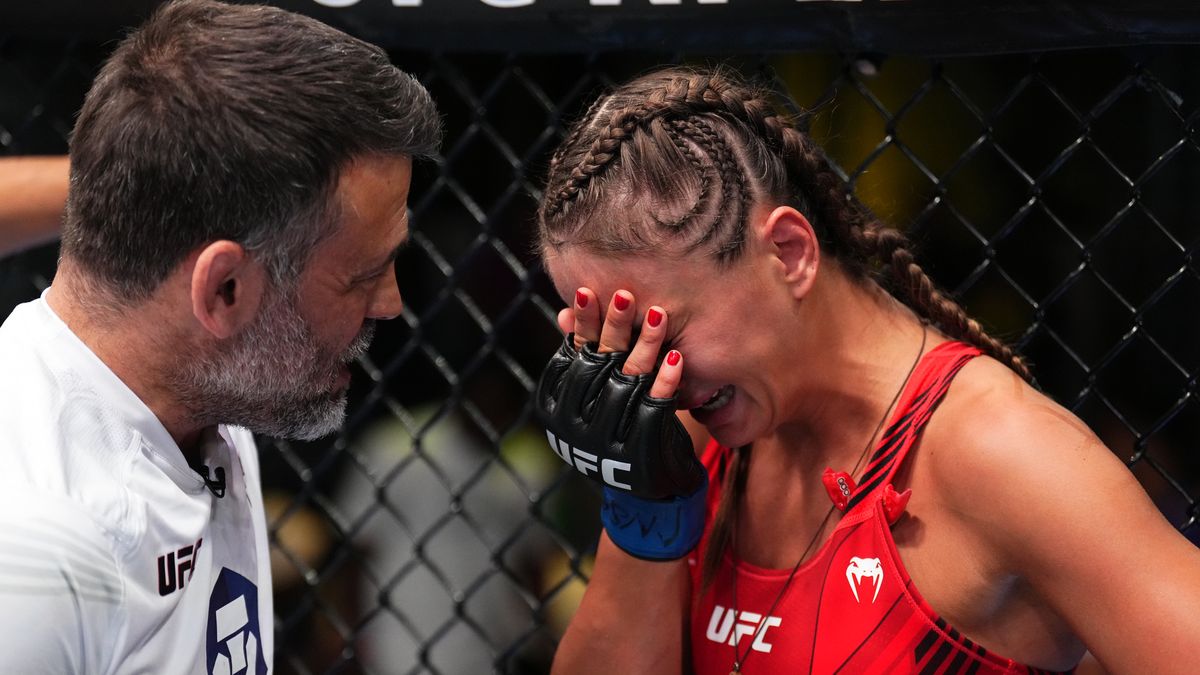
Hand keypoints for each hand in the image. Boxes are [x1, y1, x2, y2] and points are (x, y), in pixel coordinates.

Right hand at [536, 288, 707, 560]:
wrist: (649, 496)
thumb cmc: (623, 434)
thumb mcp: (598, 398)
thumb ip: (585, 359)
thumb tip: (566, 314)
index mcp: (559, 413)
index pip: (570, 359)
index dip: (580, 327)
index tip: (588, 290)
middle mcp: (577, 429)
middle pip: (598, 367)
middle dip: (612, 328)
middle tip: (624, 294)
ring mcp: (607, 442)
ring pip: (626, 384)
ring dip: (645, 347)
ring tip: (660, 314)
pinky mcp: (640, 452)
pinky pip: (653, 409)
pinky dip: (666, 383)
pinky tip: (676, 358)